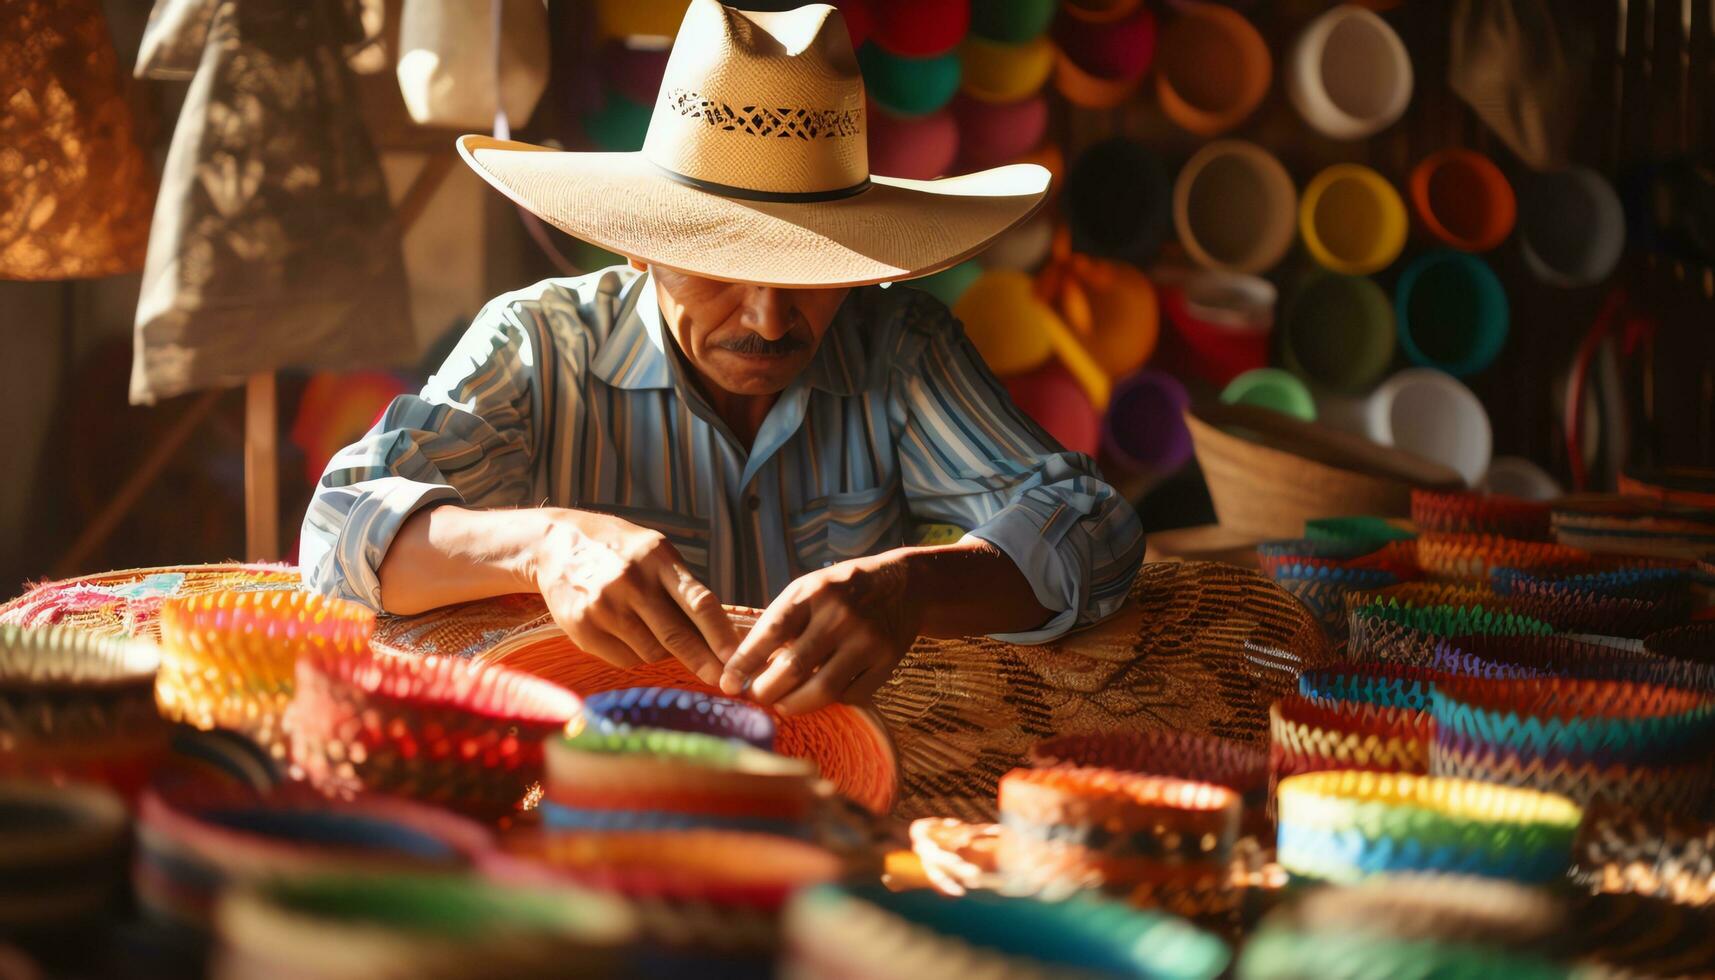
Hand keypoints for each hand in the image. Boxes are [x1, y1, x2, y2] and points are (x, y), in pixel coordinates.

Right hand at [529, 508, 735, 685]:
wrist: (555, 544)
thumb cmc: (617, 550)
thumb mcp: (653, 551)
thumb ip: (682, 586)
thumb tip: (720, 634)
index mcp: (657, 558)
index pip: (699, 602)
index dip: (721, 635)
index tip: (738, 658)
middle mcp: (630, 581)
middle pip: (676, 635)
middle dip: (704, 662)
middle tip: (724, 681)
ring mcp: (604, 606)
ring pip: (651, 652)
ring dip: (663, 652)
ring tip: (652, 630)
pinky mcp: (582, 627)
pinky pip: (624, 659)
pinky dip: (634, 654)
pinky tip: (625, 633)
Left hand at [719, 551, 922, 714]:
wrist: (903, 586)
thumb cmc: (843, 591)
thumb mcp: (809, 589)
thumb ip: (781, 622)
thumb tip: (746, 669)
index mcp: (814, 592)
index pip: (771, 631)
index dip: (744, 662)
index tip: (727, 683)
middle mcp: (840, 615)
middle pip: (793, 667)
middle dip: (765, 691)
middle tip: (754, 699)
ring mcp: (867, 639)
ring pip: (823, 689)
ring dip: (795, 704)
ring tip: (781, 705)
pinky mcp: (888, 660)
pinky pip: (852, 695)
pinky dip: (832, 701)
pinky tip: (822, 694)